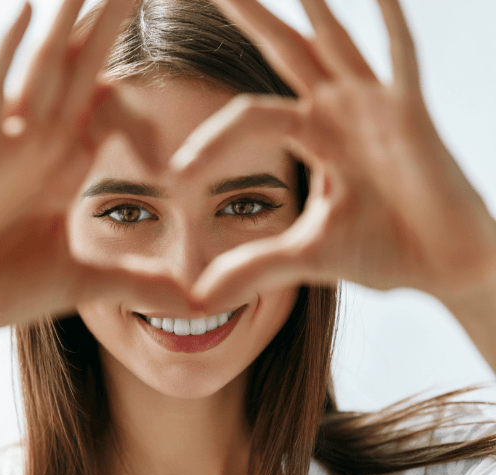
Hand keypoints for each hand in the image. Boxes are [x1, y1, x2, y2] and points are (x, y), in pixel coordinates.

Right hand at [0, 0, 191, 335]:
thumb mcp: (82, 284)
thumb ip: (137, 284)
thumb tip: (198, 306)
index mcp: (65, 168)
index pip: (107, 108)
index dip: (135, 84)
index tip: (168, 53)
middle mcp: (40, 145)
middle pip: (83, 70)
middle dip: (111, 23)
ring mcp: (9, 145)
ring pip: (46, 68)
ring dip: (71, 21)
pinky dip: (8, 54)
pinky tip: (27, 9)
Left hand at [172, 0, 495, 312]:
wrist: (445, 267)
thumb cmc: (384, 252)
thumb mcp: (305, 257)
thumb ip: (252, 268)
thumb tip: (196, 300)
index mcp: (310, 135)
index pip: (246, 118)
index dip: (210, 142)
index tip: (175, 175)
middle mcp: (337, 110)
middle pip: (282, 50)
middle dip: (249, 14)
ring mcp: (374, 107)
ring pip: (333, 41)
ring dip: (310, 5)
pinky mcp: (410, 115)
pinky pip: (400, 59)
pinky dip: (390, 24)